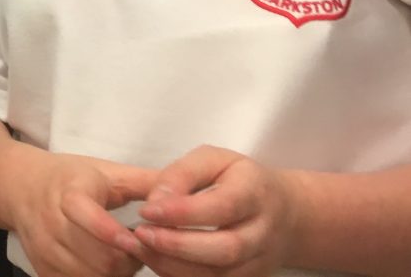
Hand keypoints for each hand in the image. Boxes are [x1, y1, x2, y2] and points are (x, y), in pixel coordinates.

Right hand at [12, 153, 154, 276]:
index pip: (87, 215)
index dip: (112, 232)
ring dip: (116, 274)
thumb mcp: (106, 171)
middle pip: (98, 258)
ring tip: (123, 256)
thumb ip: (146, 182)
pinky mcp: (42, 269)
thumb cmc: (70, 177)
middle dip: (128, 259)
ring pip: (90, 276)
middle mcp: (50, 222)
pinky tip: (104, 266)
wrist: (20, 186)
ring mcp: (44, 250)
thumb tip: (185, 193)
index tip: (138, 239)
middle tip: (139, 247)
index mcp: (68, 192)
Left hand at [131, 145, 299, 276]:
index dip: (182, 212)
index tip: (147, 210)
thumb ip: (182, 174)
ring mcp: (259, 261)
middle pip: (225, 249)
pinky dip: (180, 275)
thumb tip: (155, 201)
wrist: (285, 213)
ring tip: (140, 246)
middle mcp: (263, 231)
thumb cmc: (239, 180)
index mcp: (255, 192)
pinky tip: (155, 259)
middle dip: (178, 245)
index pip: (222, 207)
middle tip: (141, 233)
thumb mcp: (213, 159)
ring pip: (219, 274)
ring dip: (173, 264)